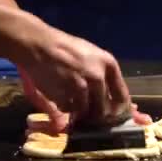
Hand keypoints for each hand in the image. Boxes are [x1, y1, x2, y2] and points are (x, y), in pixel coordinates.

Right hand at [13, 15, 132, 127]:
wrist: (39, 44)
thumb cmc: (66, 48)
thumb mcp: (92, 56)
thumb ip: (104, 75)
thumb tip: (114, 98)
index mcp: (109, 65)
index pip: (122, 96)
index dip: (119, 110)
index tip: (114, 116)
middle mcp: (98, 77)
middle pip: (104, 109)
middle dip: (97, 116)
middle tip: (90, 115)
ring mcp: (81, 87)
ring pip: (85, 112)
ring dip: (79, 112)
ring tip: (72, 102)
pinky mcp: (65, 95)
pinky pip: (69, 109)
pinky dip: (65, 108)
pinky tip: (60, 96)